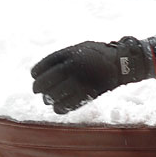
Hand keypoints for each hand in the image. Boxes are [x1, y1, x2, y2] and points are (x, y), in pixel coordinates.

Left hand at [31, 36, 155, 113]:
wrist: (121, 63)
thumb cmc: (97, 55)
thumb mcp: (80, 48)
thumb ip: (63, 57)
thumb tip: (42, 71)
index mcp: (70, 54)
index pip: (45, 64)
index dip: (36, 72)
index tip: (33, 76)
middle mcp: (73, 67)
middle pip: (47, 81)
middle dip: (38, 87)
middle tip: (36, 90)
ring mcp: (80, 81)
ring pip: (54, 95)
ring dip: (48, 98)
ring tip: (48, 98)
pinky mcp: (87, 94)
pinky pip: (67, 105)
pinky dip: (59, 108)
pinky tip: (57, 107)